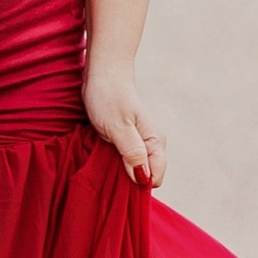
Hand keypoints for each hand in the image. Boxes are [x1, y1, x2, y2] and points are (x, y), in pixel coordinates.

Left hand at [83, 60, 166, 190]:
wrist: (103, 73)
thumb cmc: (109, 96)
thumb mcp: (119, 127)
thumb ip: (133, 153)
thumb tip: (143, 179)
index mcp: (155, 143)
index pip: (154, 178)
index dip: (137, 183)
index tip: (117, 176)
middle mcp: (151, 145)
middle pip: (145, 177)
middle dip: (128, 179)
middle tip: (106, 167)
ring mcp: (139, 143)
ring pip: (134, 170)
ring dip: (119, 171)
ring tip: (102, 160)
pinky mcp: (127, 141)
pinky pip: (124, 161)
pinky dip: (113, 163)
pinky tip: (101, 155)